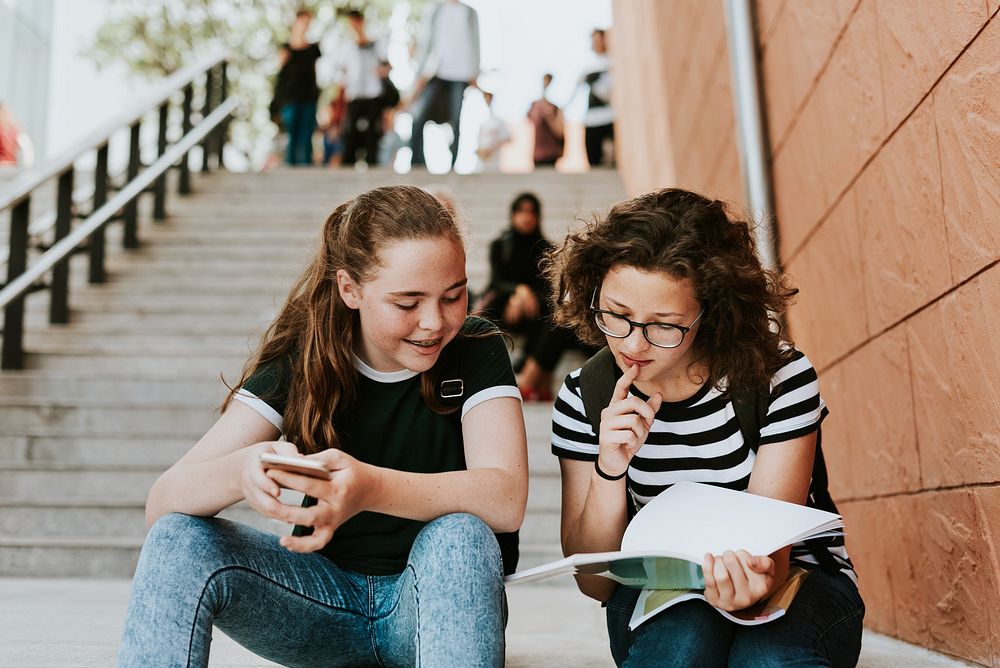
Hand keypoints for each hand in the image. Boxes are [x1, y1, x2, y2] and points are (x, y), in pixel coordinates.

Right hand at [240, 441, 299, 518]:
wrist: (248, 463)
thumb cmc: (269, 453)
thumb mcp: (277, 447)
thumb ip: (288, 452)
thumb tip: (302, 459)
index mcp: (253, 466)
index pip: (257, 478)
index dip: (267, 485)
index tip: (278, 492)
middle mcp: (248, 482)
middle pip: (260, 499)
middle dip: (276, 506)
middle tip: (293, 513)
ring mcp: (250, 495)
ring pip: (263, 509)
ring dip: (279, 515)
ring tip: (297, 518)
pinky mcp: (254, 504)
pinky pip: (265, 513)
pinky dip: (278, 517)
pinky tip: (292, 519)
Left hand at [264, 449, 379, 552]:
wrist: (371, 489)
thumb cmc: (352, 471)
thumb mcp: (338, 458)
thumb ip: (317, 459)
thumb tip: (293, 463)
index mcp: (338, 489)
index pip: (310, 485)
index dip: (289, 478)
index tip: (270, 471)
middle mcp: (336, 510)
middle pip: (309, 516)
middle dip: (286, 511)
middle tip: (268, 502)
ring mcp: (334, 522)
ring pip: (314, 537)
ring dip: (295, 538)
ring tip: (279, 533)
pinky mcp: (331, 529)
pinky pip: (318, 543)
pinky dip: (302, 547)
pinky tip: (285, 542)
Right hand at [596, 363, 661, 477]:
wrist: (616, 462)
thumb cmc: (627, 441)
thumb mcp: (642, 424)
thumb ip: (649, 410)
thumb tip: (658, 394)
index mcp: (616, 407)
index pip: (620, 388)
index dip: (628, 377)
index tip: (635, 366)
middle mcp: (608, 412)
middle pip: (633, 401)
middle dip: (647, 413)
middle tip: (649, 423)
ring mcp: (605, 423)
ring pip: (633, 420)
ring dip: (640, 432)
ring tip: (634, 438)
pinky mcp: (605, 436)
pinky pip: (629, 434)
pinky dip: (633, 442)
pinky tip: (627, 445)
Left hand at [702, 550, 774, 610]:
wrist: (741, 597)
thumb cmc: (753, 581)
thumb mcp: (767, 571)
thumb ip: (765, 563)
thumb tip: (750, 562)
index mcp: (761, 587)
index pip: (746, 559)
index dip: (740, 554)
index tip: (740, 557)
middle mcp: (746, 597)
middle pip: (730, 563)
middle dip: (727, 555)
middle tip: (728, 558)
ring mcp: (730, 601)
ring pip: (721, 575)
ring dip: (717, 561)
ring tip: (720, 561)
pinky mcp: (715, 601)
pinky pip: (709, 581)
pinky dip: (707, 566)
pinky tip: (709, 560)